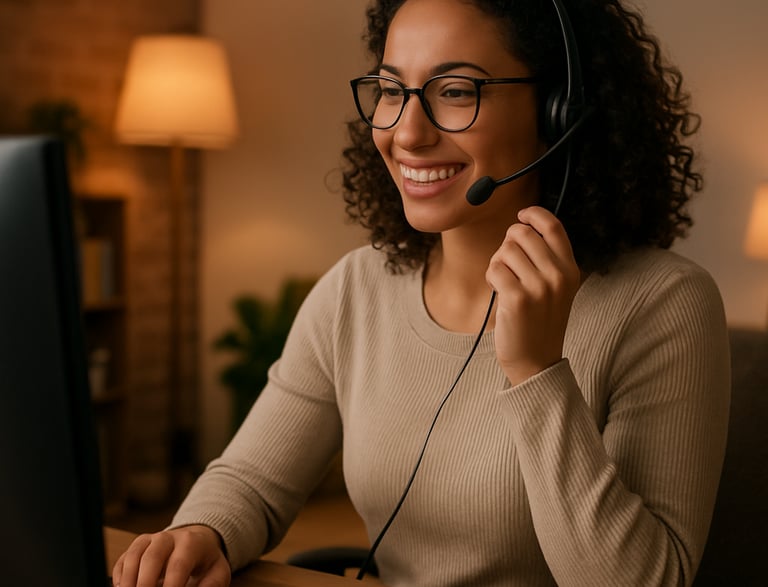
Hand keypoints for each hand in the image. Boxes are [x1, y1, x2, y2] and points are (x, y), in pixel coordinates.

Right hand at [112, 524, 230, 586]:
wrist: (197, 540)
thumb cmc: (206, 561)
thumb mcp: (218, 572)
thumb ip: (211, 585)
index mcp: (191, 543)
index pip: (178, 565)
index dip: (172, 586)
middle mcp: (168, 537)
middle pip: (151, 558)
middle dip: (145, 583)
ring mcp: (150, 540)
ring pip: (134, 556)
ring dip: (129, 581)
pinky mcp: (136, 546)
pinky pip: (123, 560)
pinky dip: (120, 577)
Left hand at [486, 206, 580, 385]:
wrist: (537, 361)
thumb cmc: (539, 321)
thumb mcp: (555, 288)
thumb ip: (546, 259)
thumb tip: (522, 227)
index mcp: (570, 269)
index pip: (553, 226)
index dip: (533, 214)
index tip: (521, 216)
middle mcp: (558, 275)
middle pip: (522, 233)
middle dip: (507, 244)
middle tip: (507, 264)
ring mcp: (540, 287)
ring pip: (505, 250)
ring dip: (497, 263)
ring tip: (504, 282)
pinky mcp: (518, 298)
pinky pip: (495, 268)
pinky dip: (491, 277)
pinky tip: (498, 291)